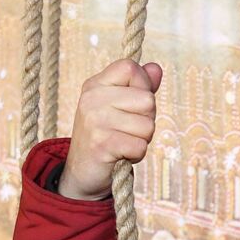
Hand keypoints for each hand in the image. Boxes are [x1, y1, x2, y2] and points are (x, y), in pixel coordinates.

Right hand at [58, 59, 162, 199]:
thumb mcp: (121, 106)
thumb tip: (156, 68)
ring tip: (122, 142)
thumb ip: (139, 87)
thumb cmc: (108, 135)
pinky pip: (141, 146)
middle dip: (146, 119)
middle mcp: (92, 99)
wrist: (83, 172)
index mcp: (95, 84)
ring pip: (148, 125)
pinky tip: (121, 154)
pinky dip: (136, 154)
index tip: (131, 104)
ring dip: (142, 139)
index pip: (131, 67)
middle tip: (126, 129)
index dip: (143, 86)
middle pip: (147, 99)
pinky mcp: (101, 144)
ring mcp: (95, 121)